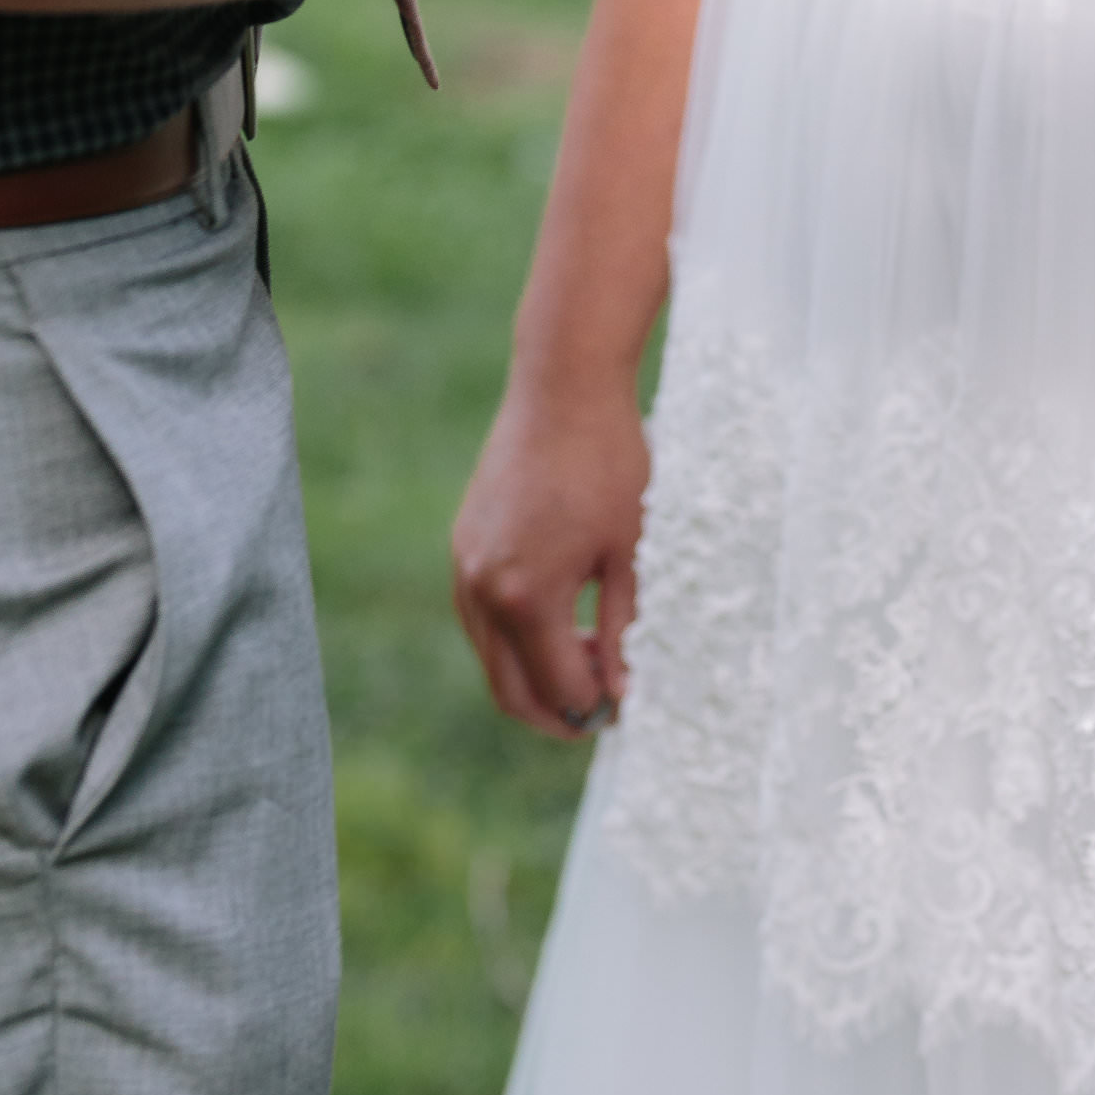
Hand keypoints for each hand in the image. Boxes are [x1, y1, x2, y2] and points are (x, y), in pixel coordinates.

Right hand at [452, 366, 648, 738]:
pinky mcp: (462, 544)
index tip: (631, 699)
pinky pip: (481, 617)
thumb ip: (625, 628)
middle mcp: (480, 590)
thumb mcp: (632, 550)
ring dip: (535, 671)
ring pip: (491, 656)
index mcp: (525, 597)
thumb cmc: (609, 461)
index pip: (557, 690)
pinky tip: (563, 612)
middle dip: (556, 711)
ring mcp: (463, 566)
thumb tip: (624, 693)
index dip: (597, 707)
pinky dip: (516, 635)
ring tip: (591, 649)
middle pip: (509, 691)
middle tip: (604, 702)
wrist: (563, 384)